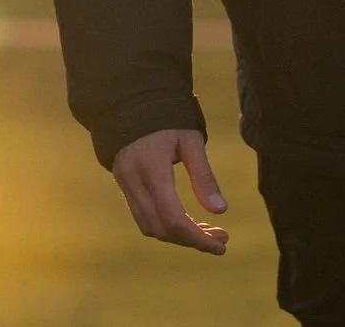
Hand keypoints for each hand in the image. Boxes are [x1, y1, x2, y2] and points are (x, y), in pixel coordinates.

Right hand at [110, 128, 230, 254]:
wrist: (131, 101)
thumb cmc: (167, 117)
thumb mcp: (190, 140)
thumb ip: (203, 176)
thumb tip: (221, 211)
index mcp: (152, 169)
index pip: (173, 218)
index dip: (197, 238)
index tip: (221, 244)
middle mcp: (133, 180)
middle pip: (161, 228)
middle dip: (192, 239)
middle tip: (221, 239)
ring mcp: (124, 184)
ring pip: (150, 226)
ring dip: (178, 236)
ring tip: (207, 232)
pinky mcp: (123, 184)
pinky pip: (142, 216)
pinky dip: (165, 225)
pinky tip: (186, 221)